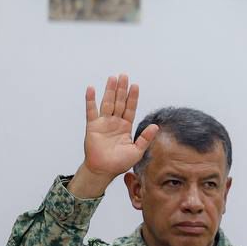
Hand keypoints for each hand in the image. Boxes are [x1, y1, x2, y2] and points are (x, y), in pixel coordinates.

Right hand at [73, 75, 158, 197]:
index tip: (135, 86)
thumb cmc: (120, 162)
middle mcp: (115, 122)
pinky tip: (91, 89)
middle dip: (122, 89)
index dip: (132, 97)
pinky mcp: (92, 126)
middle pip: (119, 102)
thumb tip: (156, 126)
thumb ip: (145, 138)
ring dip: (109, 90)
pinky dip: (90, 100)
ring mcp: (103, 123)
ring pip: (107, 103)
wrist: (104, 170)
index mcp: (126, 127)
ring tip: (112, 78)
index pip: (130, 108)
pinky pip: (91, 111)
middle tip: (124, 75)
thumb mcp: (137, 150)